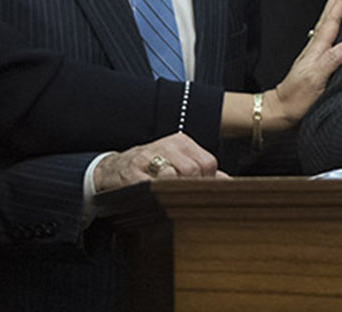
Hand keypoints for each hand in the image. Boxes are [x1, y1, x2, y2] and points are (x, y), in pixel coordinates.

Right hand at [93, 132, 220, 192]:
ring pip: (172, 177)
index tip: (199, 192)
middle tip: (182, 197)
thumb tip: (228, 183)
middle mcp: (166, 145)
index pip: (208, 162)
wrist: (113, 168)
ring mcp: (148, 157)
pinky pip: (150, 185)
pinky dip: (156, 194)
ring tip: (168, 197)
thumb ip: (203, 173)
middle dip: (191, 188)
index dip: (207, 181)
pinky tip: (154, 198)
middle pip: (193, 171)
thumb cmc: (151, 167)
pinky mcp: (131, 172)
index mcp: (182, 142)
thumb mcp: (178, 163)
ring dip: (172, 192)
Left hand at [268, 0, 341, 129]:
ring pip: (327, 24)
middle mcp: (315, 48)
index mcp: (317, 49)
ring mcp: (314, 53)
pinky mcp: (315, 61)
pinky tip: (335, 24)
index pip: (332, 21)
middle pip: (328, 17)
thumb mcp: (315, 80)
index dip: (340, 2)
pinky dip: (333, 24)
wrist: (280, 111)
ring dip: (335, 7)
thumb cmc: (296, 99)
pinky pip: (327, 35)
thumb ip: (332, 60)